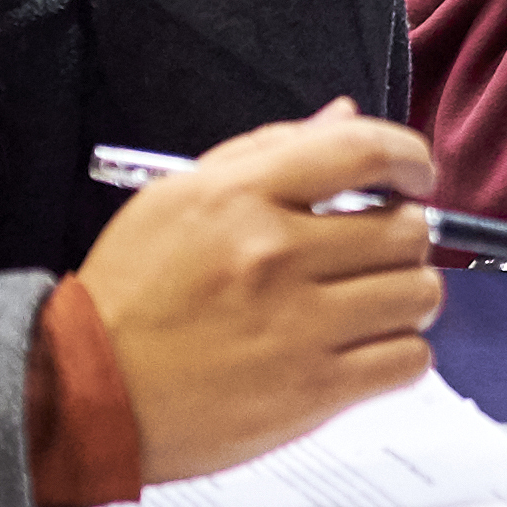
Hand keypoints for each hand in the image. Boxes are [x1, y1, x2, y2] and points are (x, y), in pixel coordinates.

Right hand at [79, 102, 447, 480]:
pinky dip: (401, 355)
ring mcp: (299, 327)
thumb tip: (346, 114)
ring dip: (406, 297)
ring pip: (419, 295)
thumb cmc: (133, 293)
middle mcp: (276, 254)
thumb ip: (267, 150)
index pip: (362, 152)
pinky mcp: (313, 391)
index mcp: (239, 197)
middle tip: (376, 253)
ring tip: (370, 304)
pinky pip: (410, 361)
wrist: (87, 392)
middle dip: (404, 238)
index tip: (415, 176)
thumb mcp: (178, 198)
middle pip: (407, 230)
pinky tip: (366, 350)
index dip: (409, 157)